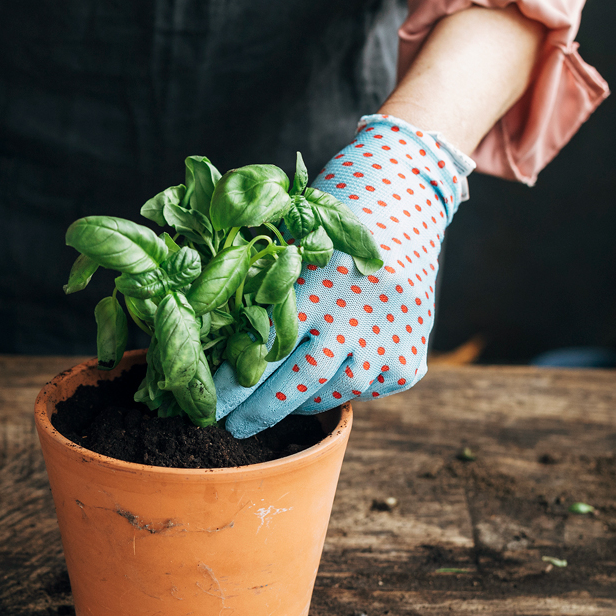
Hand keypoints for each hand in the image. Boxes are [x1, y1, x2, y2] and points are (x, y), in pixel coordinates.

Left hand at [215, 115, 471, 437]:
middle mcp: (359, 315)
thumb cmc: (333, 206)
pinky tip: (318, 389)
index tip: (206, 401)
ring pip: (335, 390)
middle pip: (300, 379)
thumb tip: (209, 328)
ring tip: (269, 409)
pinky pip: (367, 390)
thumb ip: (263, 279)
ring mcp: (388, 339)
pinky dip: (339, 391)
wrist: (407, 188)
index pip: (267, 345)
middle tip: (228, 427)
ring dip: (299, 403)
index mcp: (321, 283)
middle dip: (258, 408)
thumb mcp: (295, 232)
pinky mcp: (410, 358)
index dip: (234, 380)